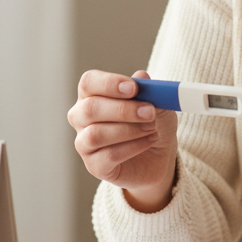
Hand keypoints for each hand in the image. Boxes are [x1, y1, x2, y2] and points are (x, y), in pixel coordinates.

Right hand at [68, 69, 176, 212]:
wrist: (159, 157)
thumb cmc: (152, 123)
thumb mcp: (157, 104)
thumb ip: (149, 91)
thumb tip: (141, 76)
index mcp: (92, 94)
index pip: (88, 82)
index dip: (109, 83)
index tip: (133, 88)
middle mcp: (82, 117)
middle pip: (90, 109)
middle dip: (123, 110)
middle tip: (149, 112)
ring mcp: (84, 143)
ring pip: (95, 134)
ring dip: (129, 130)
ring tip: (152, 129)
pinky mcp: (94, 166)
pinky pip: (107, 156)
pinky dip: (133, 147)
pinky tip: (149, 142)